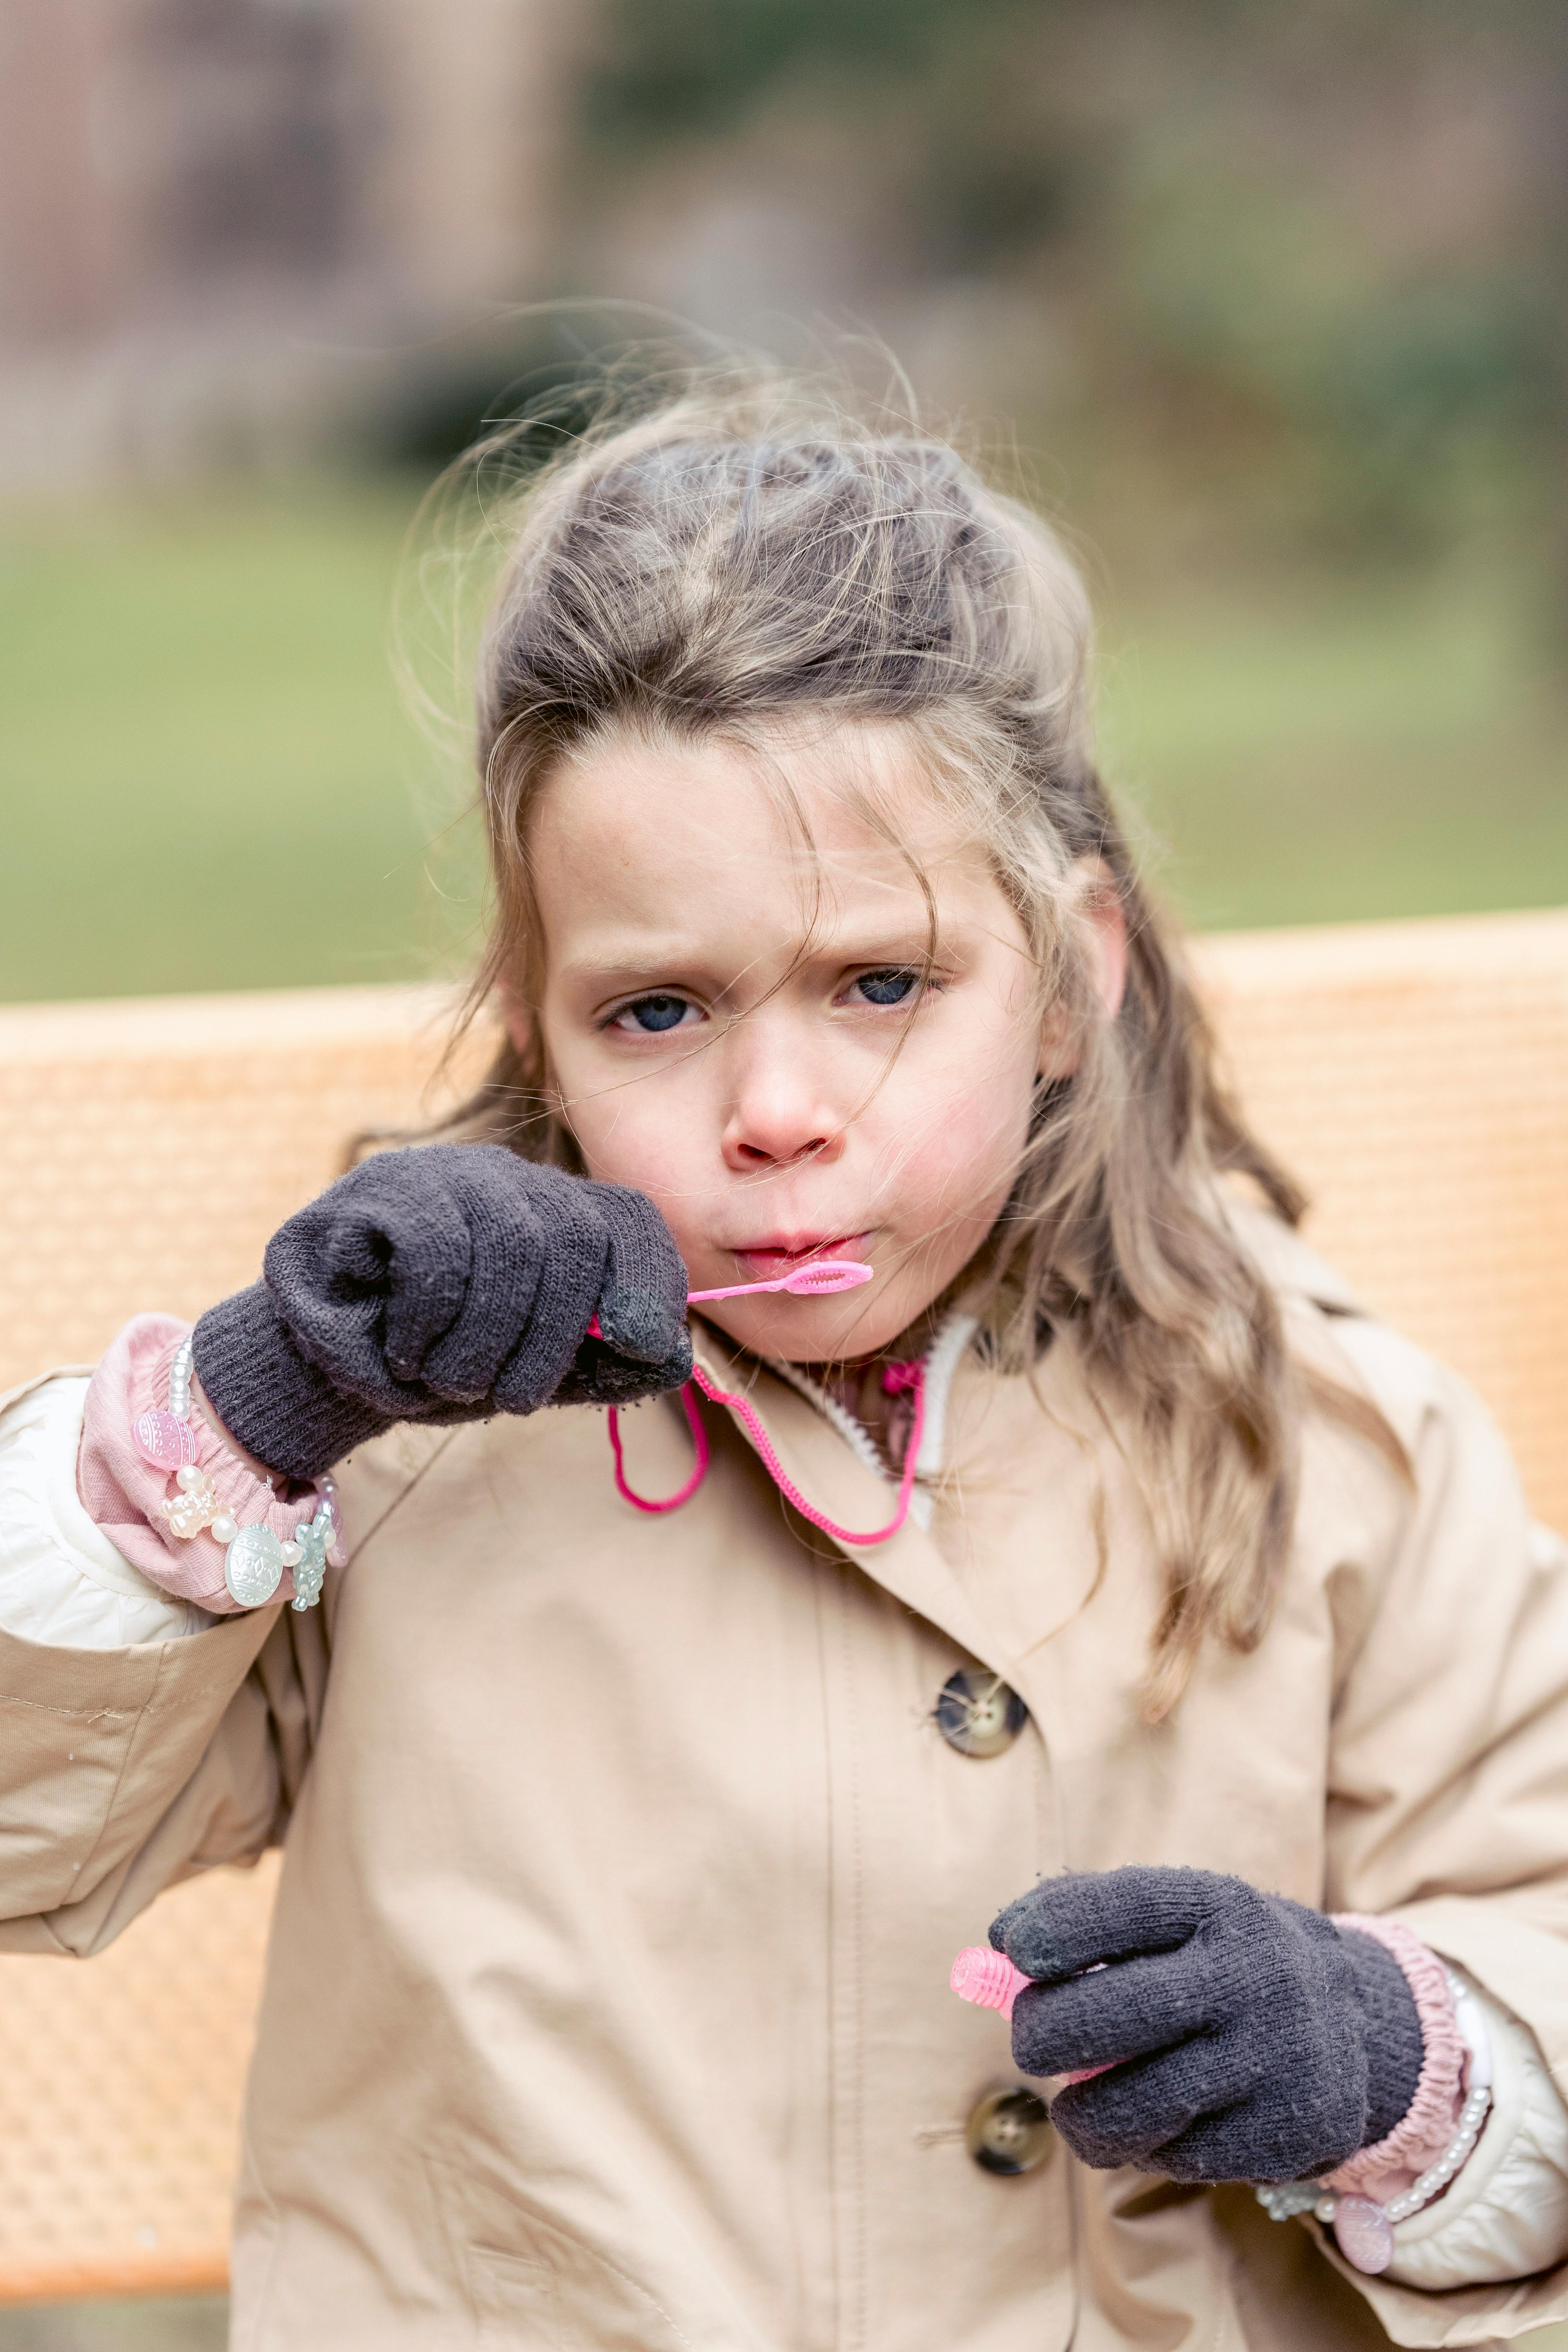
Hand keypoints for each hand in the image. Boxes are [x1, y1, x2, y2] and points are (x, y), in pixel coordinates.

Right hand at [192, 1146, 691, 1480]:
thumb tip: (676, 1359)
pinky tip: (407, 1351)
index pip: (629, 1219)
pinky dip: (430, 1322)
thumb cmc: (436, 1361)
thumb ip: (600, 1364)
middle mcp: (508, 1179)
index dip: (650, 1278)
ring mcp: (447, 1174)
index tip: (645, 1343)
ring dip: (484, 1342)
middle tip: (511, 1399)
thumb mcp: (528, 1371)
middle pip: (577, 1239)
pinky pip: (439, 1252)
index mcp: (554, 1214)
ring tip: (448, 1381)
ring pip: (510, 1248)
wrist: (323, 1361)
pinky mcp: (385, 1189)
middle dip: (553, 1338)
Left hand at [989, 1866, 1422, 2184]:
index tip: (1011, 1949)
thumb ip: (1086, 1925)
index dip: (1050, 1929)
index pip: (1120, 1909)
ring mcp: (1271, 2059)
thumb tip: (994, 1957)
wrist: (1354, 2020)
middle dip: (1041, 2033)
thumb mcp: (1177, 1920)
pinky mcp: (1283, 2133)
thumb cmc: (1223, 1961)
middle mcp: (1250, 1977)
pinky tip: (1153, 2119)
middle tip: (1031, 2040)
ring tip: (1078, 2099)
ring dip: (1080, 2112)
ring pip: (1131, 2107)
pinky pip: (1174, 2156)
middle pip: (1111, 2015)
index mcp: (1217, 1907)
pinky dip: (1142, 2144)